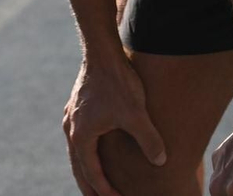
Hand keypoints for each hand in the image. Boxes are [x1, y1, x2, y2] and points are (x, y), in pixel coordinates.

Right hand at [63, 55, 166, 195]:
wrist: (102, 50)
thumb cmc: (118, 82)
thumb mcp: (136, 114)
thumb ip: (149, 140)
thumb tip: (161, 162)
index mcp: (81, 136)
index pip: (92, 173)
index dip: (105, 190)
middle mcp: (71, 129)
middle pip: (78, 167)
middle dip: (90, 187)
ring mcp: (71, 117)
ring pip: (76, 152)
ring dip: (86, 170)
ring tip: (97, 184)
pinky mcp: (76, 106)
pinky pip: (78, 138)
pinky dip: (86, 152)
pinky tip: (95, 151)